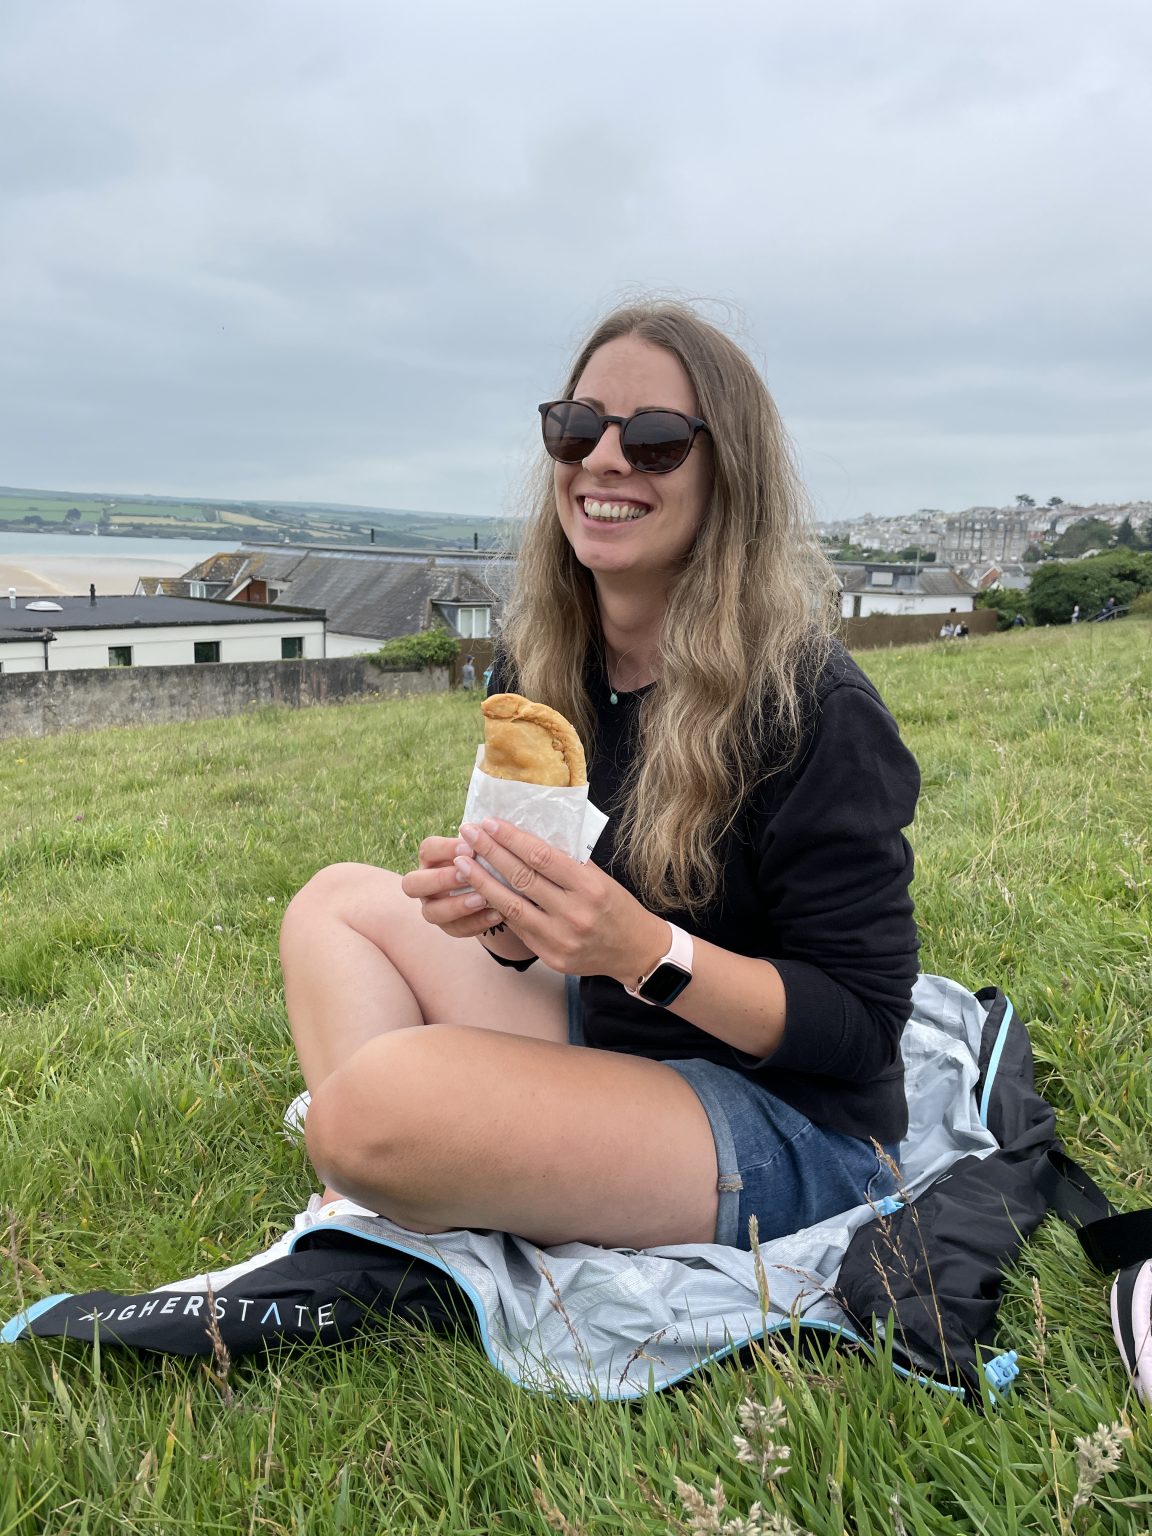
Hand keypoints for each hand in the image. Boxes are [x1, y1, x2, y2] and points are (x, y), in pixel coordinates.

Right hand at [400, 834, 504, 939]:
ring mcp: (433, 907)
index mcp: (432, 858)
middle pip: (413, 884)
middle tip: (466, 875)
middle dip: (439, 879)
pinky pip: (457, 929)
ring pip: (431, 912)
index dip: (446, 849)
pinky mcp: (449, 927)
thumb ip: (483, 841)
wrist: (499, 888)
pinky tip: (497, 914)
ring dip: (457, 906)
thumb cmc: (488, 860)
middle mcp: (425, 884)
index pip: (428, 849)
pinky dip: (477, 922)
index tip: (471, 848)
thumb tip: (487, 827)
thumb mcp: (485, 849)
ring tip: (483, 899)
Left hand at [451, 818, 668, 984]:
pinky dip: (498, 907)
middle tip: (468, 833)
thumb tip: (526, 838)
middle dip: (490, 852)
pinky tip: (480, 891)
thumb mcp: (599, 878)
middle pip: (521, 878)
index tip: (489, 823)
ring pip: (511, 906)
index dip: (511, 838)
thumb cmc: (616, 906)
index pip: (541, 856)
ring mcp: (560, 938)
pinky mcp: (551, 956)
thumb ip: (566, 862)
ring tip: (462, 862)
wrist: (635, 951)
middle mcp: (574, 913)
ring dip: (482, 881)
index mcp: (589, 886)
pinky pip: (518, 928)